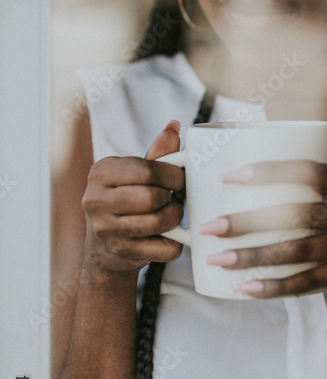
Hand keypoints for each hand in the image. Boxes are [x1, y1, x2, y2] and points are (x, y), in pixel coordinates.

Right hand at [81, 120, 185, 275]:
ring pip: (158, 221)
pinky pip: (165, 247)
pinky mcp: (120, 253)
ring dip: (174, 218)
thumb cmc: (126, 201)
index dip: (172, 175)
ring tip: (171, 214)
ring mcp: (105, 229)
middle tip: (171, 198)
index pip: (147, 170)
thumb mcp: (135, 174)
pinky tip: (168, 236)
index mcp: (100, 172)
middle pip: (152, 197)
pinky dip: (175, 243)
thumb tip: (175, 125)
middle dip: (170, 198)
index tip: (179, 178)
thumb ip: (157, 153)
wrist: (106, 248)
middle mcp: (95, 199)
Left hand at [199, 113, 326, 297]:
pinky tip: (243, 288)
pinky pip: (304, 282)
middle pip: (293, 216)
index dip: (268, 172)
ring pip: (294, 251)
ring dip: (251, 257)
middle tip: (209, 227)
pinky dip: (271, 288)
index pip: (307, 172)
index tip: (229, 177)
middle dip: (246, 223)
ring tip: (215, 258)